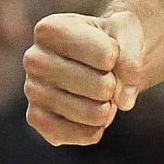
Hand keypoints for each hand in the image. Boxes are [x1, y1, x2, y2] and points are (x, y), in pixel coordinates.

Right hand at [24, 11, 144, 144]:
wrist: (98, 59)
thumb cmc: (110, 40)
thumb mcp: (128, 32)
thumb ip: (132, 57)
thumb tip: (124, 101)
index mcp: (51, 29)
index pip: (106, 55)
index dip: (119, 57)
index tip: (110, 50)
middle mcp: (34, 58)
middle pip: (101, 86)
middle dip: (115, 85)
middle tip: (106, 76)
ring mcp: (32, 90)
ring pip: (91, 112)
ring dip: (107, 108)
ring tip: (100, 94)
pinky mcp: (36, 119)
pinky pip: (76, 134)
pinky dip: (95, 129)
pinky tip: (95, 118)